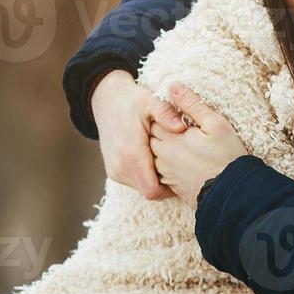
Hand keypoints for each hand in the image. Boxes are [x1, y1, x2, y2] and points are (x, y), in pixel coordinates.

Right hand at [91, 70, 187, 199]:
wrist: (107, 101)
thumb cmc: (133, 101)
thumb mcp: (151, 101)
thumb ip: (167, 114)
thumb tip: (181, 127)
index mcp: (131, 154)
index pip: (153, 190)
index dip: (171, 188)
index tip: (186, 175)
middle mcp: (120, 167)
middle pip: (150, 191)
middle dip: (167, 185)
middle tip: (184, 169)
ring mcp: (115, 171)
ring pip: (142, 188)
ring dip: (157, 180)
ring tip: (172, 162)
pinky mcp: (113, 172)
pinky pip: (135, 182)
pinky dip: (148, 176)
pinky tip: (158, 161)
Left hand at [148, 83, 248, 204]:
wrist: (234, 194)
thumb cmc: (227, 156)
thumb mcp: (215, 124)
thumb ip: (191, 104)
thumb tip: (173, 85)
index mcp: (171, 138)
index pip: (153, 120)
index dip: (161, 114)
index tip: (172, 113)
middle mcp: (164, 156)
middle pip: (151, 138)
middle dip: (159, 131)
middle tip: (174, 127)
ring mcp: (167, 173)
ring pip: (154, 156)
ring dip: (161, 148)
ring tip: (178, 144)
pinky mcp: (172, 186)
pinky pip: (161, 172)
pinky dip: (166, 164)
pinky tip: (181, 161)